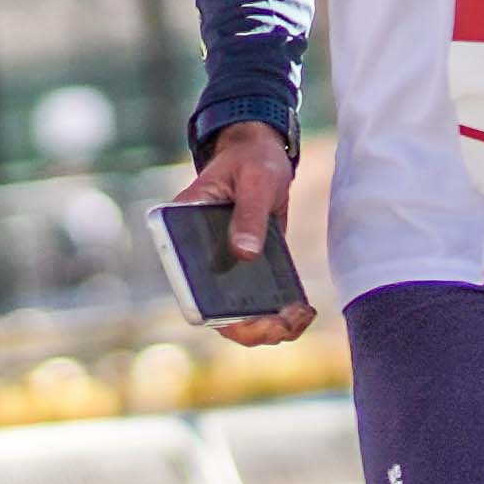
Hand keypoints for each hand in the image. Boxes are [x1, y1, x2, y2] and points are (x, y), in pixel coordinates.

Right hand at [172, 121, 314, 344]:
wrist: (263, 156)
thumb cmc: (251, 161)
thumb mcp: (255, 181)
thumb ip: (249, 215)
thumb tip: (244, 254)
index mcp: (181, 231)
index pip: (184, 281)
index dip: (207, 308)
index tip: (244, 315)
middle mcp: (196, 258)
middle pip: (211, 311)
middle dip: (248, 327)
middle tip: (284, 324)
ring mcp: (221, 268)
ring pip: (236, 315)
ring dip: (267, 327)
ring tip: (300, 318)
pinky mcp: (245, 271)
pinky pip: (256, 304)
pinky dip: (278, 315)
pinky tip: (302, 312)